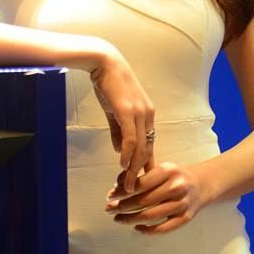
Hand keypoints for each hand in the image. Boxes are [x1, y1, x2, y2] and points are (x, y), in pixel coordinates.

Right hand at [88, 48, 154, 193]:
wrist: (104, 62)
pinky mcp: (128, 111)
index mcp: (146, 114)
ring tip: (129, 185)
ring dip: (135, 169)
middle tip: (135, 191)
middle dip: (141, 172)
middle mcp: (147, 115)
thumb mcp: (114, 111)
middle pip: (148, 149)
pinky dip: (128, 154)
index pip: (148, 144)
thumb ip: (118, 131)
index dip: (144, 164)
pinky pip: (131, 138)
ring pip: (141, 147)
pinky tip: (123, 166)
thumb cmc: (108, 84)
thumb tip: (119, 150)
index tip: (141, 181)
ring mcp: (139, 113)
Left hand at [105, 161, 208, 234]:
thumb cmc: (174, 177)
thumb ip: (140, 176)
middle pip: (143, 200)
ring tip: (118, 218)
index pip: (140, 183)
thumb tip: (115, 189)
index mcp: (168, 170)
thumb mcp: (160, 169)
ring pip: (150, 215)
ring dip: (130, 219)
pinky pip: (162, 228)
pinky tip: (136, 228)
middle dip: (122, 206)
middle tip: (109, 209)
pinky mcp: (185, 218)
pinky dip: (147, 231)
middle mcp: (176, 186)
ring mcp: (182, 203)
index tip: (110, 195)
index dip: (122, 191)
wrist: (201, 185)